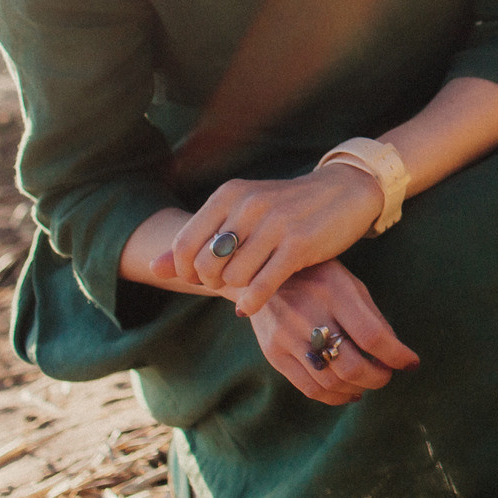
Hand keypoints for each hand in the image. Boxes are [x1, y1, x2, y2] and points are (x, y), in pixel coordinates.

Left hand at [159, 163, 385, 316]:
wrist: (345, 192)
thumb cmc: (287, 208)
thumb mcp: (240, 214)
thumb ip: (197, 240)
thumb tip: (152, 268)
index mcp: (229, 194)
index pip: (184, 244)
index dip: (187, 270)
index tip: (204, 275)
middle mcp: (248, 205)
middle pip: (206, 265)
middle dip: (210, 283)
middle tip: (227, 283)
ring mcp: (274, 225)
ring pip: (233, 278)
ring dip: (236, 291)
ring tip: (247, 285)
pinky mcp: (298, 245)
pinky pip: (261, 285)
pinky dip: (252, 302)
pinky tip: (252, 304)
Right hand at [246, 260, 419, 405]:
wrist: (261, 274)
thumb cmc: (318, 278)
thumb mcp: (350, 284)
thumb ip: (372, 317)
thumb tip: (396, 352)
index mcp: (334, 292)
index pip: (372, 335)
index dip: (396, 355)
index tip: (411, 363)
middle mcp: (308, 315)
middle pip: (350, 365)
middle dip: (377, 378)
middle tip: (386, 375)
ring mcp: (286, 338)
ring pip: (330, 382)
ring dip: (357, 389)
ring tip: (368, 383)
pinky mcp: (273, 354)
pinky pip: (308, 388)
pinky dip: (334, 396)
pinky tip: (347, 391)